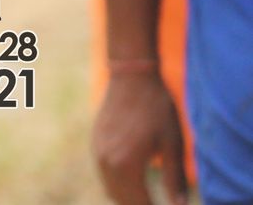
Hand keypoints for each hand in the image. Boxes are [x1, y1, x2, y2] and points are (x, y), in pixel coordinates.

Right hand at [93, 72, 187, 204]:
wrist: (131, 77)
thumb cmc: (157, 109)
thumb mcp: (173, 144)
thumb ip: (175, 179)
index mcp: (127, 163)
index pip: (139, 203)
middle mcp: (107, 161)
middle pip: (121, 199)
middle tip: (155, 204)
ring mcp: (98, 151)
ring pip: (110, 188)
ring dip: (126, 197)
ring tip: (146, 199)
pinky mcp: (95, 143)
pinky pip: (104, 173)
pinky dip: (118, 183)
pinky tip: (133, 180)